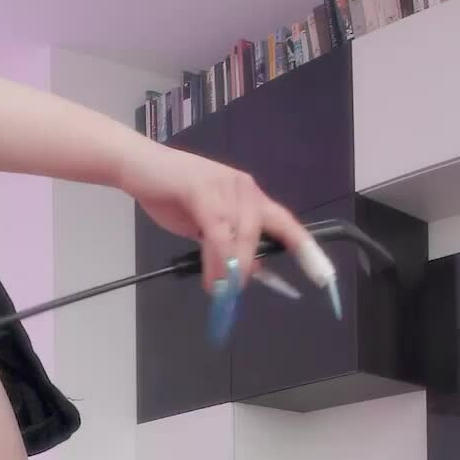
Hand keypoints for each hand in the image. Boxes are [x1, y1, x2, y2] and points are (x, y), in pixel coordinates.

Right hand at [123, 148, 331, 309]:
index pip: (286, 224)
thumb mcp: (203, 225)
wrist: (136, 165)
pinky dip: (217, 259)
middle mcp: (245, 189)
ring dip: (232, 268)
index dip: (306, 250)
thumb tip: (250, 270)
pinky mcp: (204, 190)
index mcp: (249, 196)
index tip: (322, 276)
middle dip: (254, 266)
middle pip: (265, 232)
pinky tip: (212, 277)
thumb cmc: (168, 193)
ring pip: (241, 235)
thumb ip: (226, 242)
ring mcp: (226, 186)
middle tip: (237, 294)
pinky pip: (218, 233)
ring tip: (221, 291)